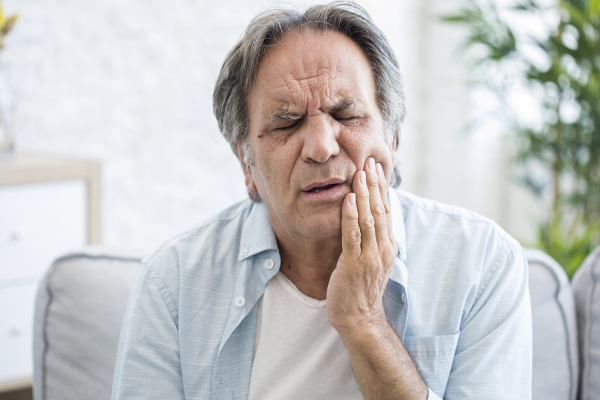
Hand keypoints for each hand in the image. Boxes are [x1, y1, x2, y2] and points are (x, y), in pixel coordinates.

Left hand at [326, 157, 397, 334]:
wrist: (359, 317)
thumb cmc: (361, 287)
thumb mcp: (372, 258)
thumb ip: (372, 237)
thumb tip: (367, 214)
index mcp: (388, 245)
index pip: (386, 210)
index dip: (381, 188)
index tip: (376, 167)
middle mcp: (383, 248)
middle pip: (380, 209)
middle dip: (374, 184)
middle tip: (369, 161)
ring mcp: (370, 256)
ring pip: (368, 218)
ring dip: (363, 194)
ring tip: (360, 173)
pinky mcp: (354, 264)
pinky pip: (353, 235)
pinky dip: (350, 215)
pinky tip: (347, 199)